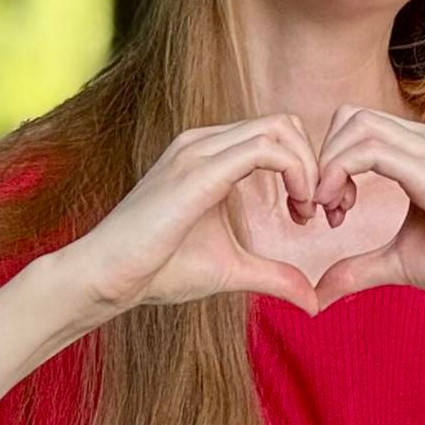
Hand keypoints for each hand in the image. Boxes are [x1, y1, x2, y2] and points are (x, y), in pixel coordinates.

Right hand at [61, 117, 325, 317]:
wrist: (109, 277)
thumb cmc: (159, 270)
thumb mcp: (232, 270)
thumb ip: (275, 276)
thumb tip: (314, 301)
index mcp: (210, 155)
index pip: (276, 135)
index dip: (306, 169)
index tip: (310, 215)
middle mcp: (205, 142)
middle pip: (284, 123)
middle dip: (314, 163)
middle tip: (316, 211)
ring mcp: (199, 150)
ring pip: (279, 127)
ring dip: (309, 168)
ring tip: (307, 213)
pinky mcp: (198, 170)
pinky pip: (265, 149)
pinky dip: (296, 173)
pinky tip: (297, 211)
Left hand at [298, 107, 424, 310]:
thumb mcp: (401, 262)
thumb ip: (359, 268)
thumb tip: (319, 293)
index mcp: (421, 151)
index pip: (358, 127)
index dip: (331, 164)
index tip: (330, 212)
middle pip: (351, 117)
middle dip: (323, 159)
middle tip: (324, 210)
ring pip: (358, 127)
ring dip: (329, 167)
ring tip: (332, 212)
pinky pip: (374, 152)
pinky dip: (342, 174)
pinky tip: (343, 212)